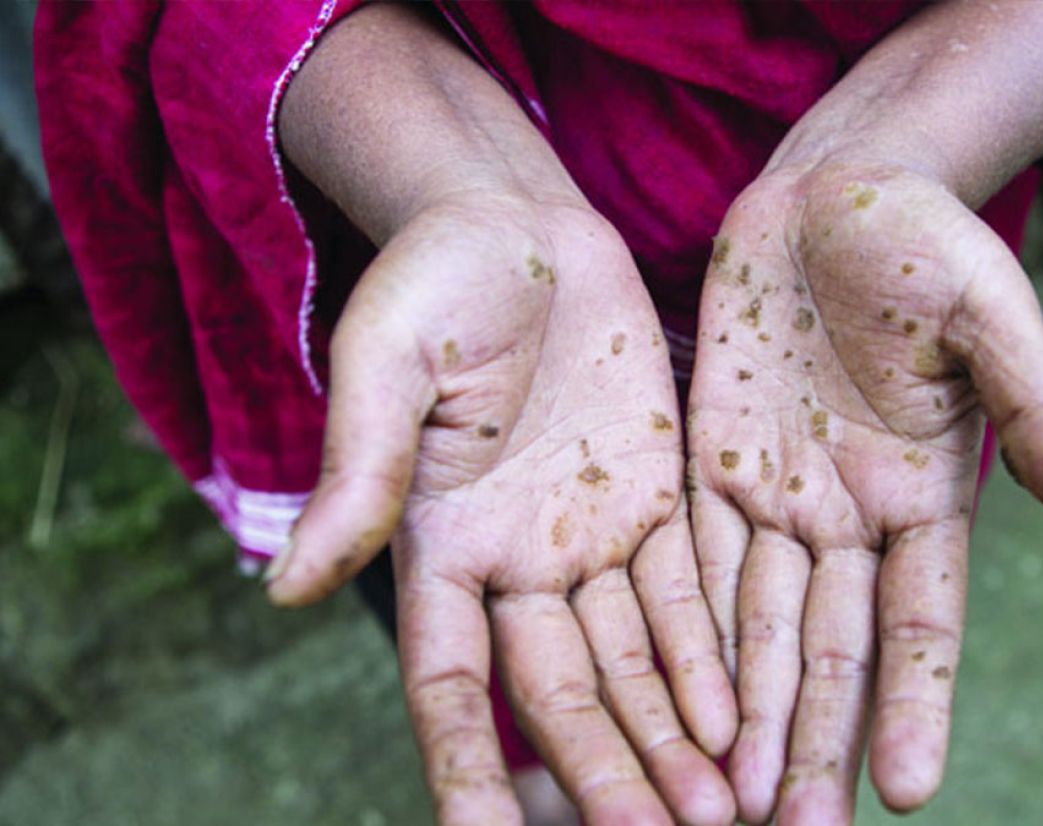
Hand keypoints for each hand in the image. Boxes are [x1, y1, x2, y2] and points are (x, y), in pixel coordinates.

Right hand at [266, 199, 736, 825]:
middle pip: (562, 693)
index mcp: (440, 542)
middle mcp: (518, 561)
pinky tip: (738, 722)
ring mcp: (591, 535)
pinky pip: (686, 594)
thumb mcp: (387, 367)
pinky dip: (706, 659)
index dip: (467, 765)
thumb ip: (358, 476)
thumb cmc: (434, 281)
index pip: (451, 683)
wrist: (519, 223)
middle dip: (605, 773)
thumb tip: (289, 589)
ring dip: (670, 738)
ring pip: (633, 661)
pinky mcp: (656, 499)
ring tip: (716, 811)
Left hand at [686, 162, 1042, 822]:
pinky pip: (692, 562)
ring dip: (746, 717)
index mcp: (922, 494)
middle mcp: (847, 516)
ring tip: (731, 808)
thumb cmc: (924, 239)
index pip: (918, 622)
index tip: (907, 789)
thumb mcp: (989, 315)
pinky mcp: (709, 466)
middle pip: (830, 650)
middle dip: (814, 743)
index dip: (914, 703)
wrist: (831, 188)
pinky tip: (676, 706)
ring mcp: (775, 496)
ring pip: (756, 627)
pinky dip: (686, 634)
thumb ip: (1037, 411)